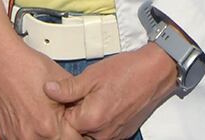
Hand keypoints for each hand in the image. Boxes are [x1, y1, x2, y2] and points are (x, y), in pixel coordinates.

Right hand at [0, 40, 80, 139]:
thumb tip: (86, 113)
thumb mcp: (64, 83)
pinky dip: (32, 134)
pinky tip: (33, 118)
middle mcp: (32, 136)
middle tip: (63, 120)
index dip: (79, 132)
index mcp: (49, 126)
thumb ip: (78, 104)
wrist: (2, 63)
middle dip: (64, 134)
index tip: (79, 128)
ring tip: (47, 118)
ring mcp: (18, 137)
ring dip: (48, 136)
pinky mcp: (7, 135)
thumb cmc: (29, 69)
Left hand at [47, 44, 176, 139]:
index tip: (64, 98)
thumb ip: (68, 88)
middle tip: (79, 98)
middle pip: (77, 132)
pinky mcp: (123, 133)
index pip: (63, 124)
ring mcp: (115, 134)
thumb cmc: (127, 71)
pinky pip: (104, 133)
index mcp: (92, 119)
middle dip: (74, 117)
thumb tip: (48, 90)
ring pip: (90, 134)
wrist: (155, 72)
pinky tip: (104, 104)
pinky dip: (100, 123)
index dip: (62, 109)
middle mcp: (103, 133)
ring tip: (93, 99)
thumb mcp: (92, 75)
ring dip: (87, 121)